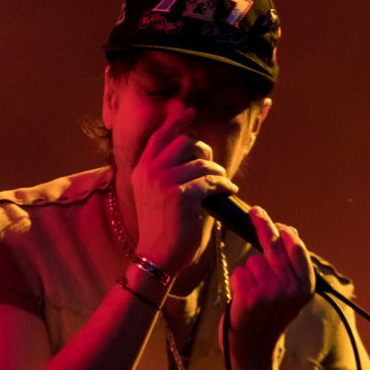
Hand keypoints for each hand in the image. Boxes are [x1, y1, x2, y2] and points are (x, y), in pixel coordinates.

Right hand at [131, 109, 238, 275]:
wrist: (157, 257)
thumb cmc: (161, 229)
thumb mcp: (153, 195)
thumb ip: (164, 172)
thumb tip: (193, 153)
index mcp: (141, 170)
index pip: (160, 136)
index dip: (176, 122)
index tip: (190, 112)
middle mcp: (150, 171)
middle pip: (185, 142)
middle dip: (204, 151)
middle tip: (212, 166)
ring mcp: (164, 181)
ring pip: (202, 161)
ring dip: (217, 171)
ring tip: (222, 183)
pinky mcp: (181, 195)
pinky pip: (211, 180)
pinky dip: (223, 184)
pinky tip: (228, 190)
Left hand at [221, 206, 314, 369]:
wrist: (254, 353)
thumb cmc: (269, 319)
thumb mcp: (289, 294)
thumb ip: (290, 266)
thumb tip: (289, 230)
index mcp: (305, 287)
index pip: (297, 248)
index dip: (285, 231)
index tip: (275, 221)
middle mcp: (291, 288)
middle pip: (274, 245)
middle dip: (263, 223)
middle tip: (255, 211)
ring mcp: (270, 292)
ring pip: (253, 261)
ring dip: (249, 273)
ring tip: (253, 295)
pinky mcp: (250, 297)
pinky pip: (239, 273)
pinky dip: (237, 283)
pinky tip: (242, 301)